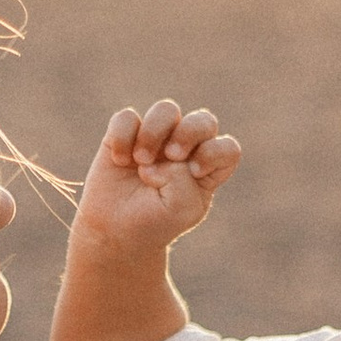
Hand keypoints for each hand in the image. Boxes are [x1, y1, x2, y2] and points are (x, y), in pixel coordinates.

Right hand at [72, 101, 241, 257]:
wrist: (113, 230)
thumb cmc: (153, 222)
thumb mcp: (179, 210)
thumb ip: (183, 179)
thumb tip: (162, 154)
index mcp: (207, 168)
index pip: (227, 148)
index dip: (214, 153)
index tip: (195, 172)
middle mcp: (186, 148)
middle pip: (203, 120)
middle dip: (189, 133)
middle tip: (172, 155)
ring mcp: (156, 137)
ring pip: (166, 110)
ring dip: (154, 132)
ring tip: (141, 160)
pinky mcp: (125, 133)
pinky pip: (126, 117)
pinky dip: (122, 138)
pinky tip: (120, 160)